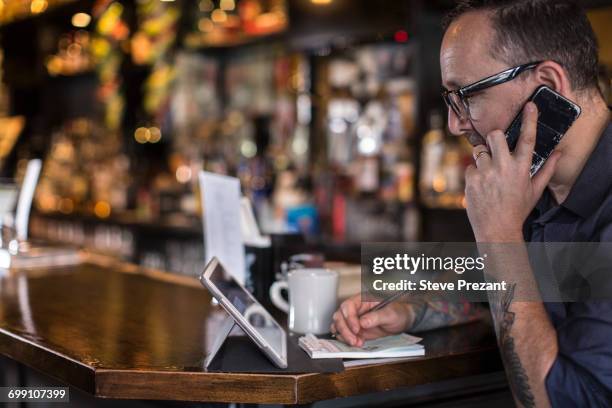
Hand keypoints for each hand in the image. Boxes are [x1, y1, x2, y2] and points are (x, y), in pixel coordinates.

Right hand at [330, 293, 413, 346]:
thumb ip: (376, 317)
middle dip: (345, 329)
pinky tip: (356, 343)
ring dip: (344, 335)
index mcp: (362, 299)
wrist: (402, 320)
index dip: (350, 318)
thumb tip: (363, 322)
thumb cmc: (398, 312)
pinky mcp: (355, 329)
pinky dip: (346, 339)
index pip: (348, 306)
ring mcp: (354, 319)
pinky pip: (344, 333)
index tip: (357, 329)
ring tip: (356, 343)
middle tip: (354, 340)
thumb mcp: (390, 314)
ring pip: (339, 325)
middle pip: (340, 316)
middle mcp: (356, 309)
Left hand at [465, 102, 560, 241]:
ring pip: (479, 151)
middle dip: (494, 138)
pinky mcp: (471, 180)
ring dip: (483, 159)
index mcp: (521, 168)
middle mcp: (503, 167)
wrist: (496, 229)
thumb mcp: (535, 191)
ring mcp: (486, 173)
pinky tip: (480, 186)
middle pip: (495, 136)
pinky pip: (470, 167)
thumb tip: (559, 154)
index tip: (530, 105)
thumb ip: (547, 170)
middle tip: (495, 149)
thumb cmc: (517, 209)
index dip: (529, 120)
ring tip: (489, 175)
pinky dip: (474, 174)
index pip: (527, 139)